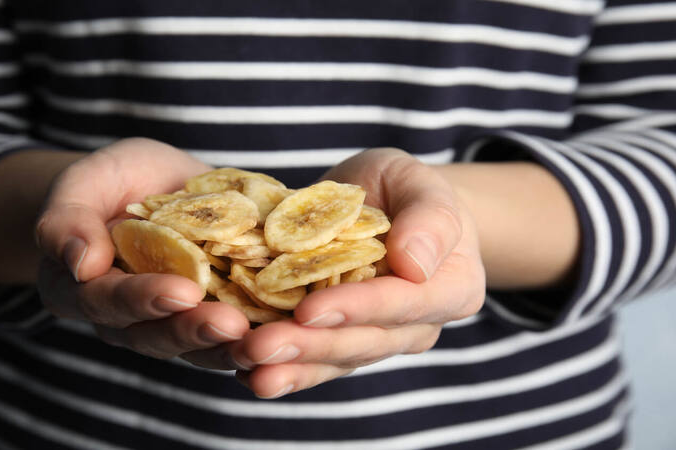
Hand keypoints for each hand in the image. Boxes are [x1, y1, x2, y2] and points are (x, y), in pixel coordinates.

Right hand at [35, 138, 249, 358]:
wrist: (155, 184)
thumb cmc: (112, 180)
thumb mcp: (84, 181)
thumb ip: (67, 218)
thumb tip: (80, 263)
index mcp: (84, 291)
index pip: (108, 302)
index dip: (142, 299)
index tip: (180, 291)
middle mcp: (126, 320)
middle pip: (156, 336)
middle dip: (194, 331)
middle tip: (231, 325)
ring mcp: (172, 324)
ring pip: (198, 348)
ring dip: (231, 347)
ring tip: (267, 343)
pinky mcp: (212, 317)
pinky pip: (233, 335)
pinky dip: (260, 335)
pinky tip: (291, 334)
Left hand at [210, 148, 484, 397]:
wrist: (385, 206)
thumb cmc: (405, 189)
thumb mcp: (422, 183)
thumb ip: (430, 219)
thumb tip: (415, 263)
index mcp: (451, 288)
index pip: (403, 303)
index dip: (356, 308)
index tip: (309, 309)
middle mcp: (416, 326)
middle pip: (363, 343)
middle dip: (309, 346)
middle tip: (260, 346)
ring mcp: (377, 340)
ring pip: (334, 361)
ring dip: (289, 366)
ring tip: (246, 363)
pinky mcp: (341, 343)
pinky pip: (314, 362)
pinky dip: (282, 368)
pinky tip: (244, 372)